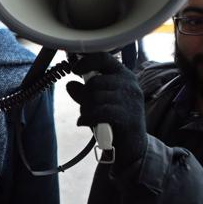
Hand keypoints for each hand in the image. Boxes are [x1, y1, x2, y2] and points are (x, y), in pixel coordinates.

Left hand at [66, 53, 146, 169]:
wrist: (132, 146)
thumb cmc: (114, 120)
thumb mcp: (96, 102)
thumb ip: (84, 92)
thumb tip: (70, 84)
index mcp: (124, 75)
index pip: (103, 58)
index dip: (86, 62)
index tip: (75, 70)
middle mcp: (130, 84)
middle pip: (95, 81)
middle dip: (84, 96)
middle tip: (85, 107)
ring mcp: (131, 100)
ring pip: (95, 97)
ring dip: (86, 109)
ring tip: (89, 116)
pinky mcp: (128, 116)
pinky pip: (99, 112)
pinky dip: (87, 118)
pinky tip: (83, 122)